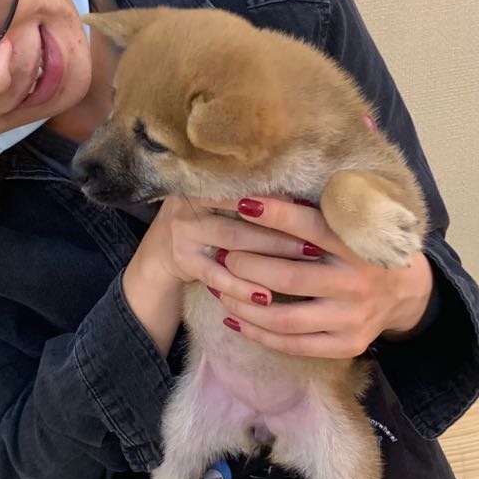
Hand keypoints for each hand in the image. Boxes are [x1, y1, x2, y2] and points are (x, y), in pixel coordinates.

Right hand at [130, 195, 321, 289]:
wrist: (160, 251)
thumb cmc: (208, 219)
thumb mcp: (221, 201)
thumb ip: (254, 197)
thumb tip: (307, 200)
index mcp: (205, 180)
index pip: (245, 187)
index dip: (278, 199)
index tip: (310, 208)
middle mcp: (190, 203)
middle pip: (243, 217)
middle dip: (282, 231)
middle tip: (318, 241)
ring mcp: (184, 233)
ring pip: (234, 246)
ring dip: (270, 257)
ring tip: (304, 264)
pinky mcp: (184, 261)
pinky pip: (217, 277)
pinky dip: (242, 288)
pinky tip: (266, 298)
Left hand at [203, 197, 433, 359]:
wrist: (406, 292)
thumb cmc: (366, 246)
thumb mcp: (359, 220)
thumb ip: (329, 201)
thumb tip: (302, 161)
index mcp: (359, 244)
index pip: (312, 227)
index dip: (275, 215)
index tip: (242, 203)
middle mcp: (357, 282)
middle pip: (288, 277)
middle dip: (246, 265)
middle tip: (221, 253)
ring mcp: (352, 318)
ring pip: (285, 318)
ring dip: (244, 303)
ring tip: (219, 289)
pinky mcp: (347, 344)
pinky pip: (293, 345)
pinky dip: (258, 334)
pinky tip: (234, 319)